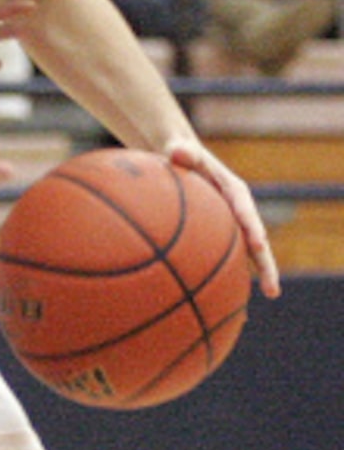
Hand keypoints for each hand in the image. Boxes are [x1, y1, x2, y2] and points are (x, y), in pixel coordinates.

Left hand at [164, 138, 279, 299]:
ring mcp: (230, 224)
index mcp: (233, 191)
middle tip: (272, 289)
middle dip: (264, 264)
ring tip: (264, 300)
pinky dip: (227, 275)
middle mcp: (237, 210)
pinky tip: (222, 300)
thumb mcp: (179, 149)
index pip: (245, 210)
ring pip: (244, 252)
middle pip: (254, 239)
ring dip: (254, 274)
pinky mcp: (219, 234)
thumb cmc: (178, 154)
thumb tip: (178, 152)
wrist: (178, 157)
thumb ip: (181, 152)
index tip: (257, 245)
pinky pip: (224, 256)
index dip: (252, 227)